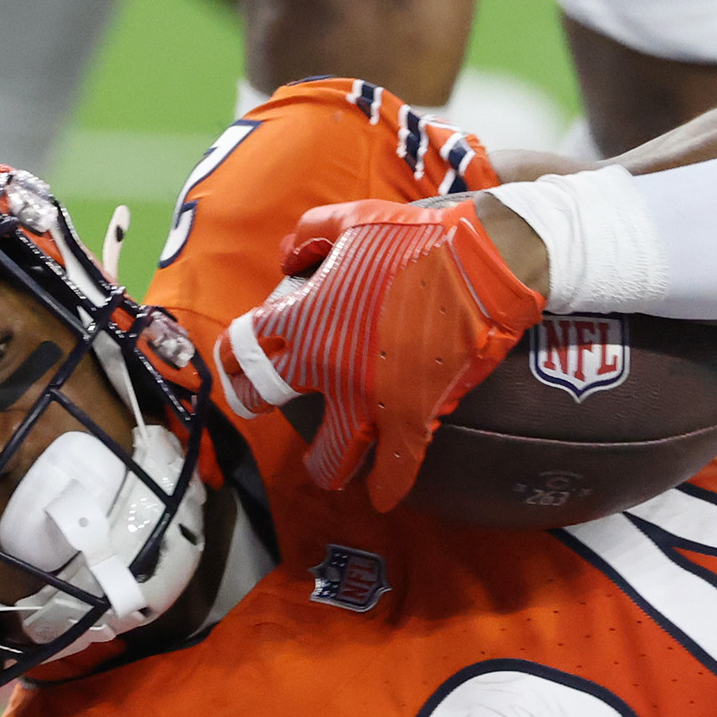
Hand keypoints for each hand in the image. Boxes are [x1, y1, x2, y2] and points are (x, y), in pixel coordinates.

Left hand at [234, 194, 546, 509]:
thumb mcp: (355, 218)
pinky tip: (384, 497)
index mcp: (305, 315)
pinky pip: (397, 466)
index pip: (243, 344)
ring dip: (323, 466)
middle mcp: (325, 363)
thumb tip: (289, 259)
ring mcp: (367, 396)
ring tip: (326, 470)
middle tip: (261, 404)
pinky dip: (390, 485)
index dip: (234, 353)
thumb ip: (309, 234)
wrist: (482, 262)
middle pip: (264, 398)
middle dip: (254, 402)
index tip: (237, 361)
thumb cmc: (418, 236)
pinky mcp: (412, 415)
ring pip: (329, 455)